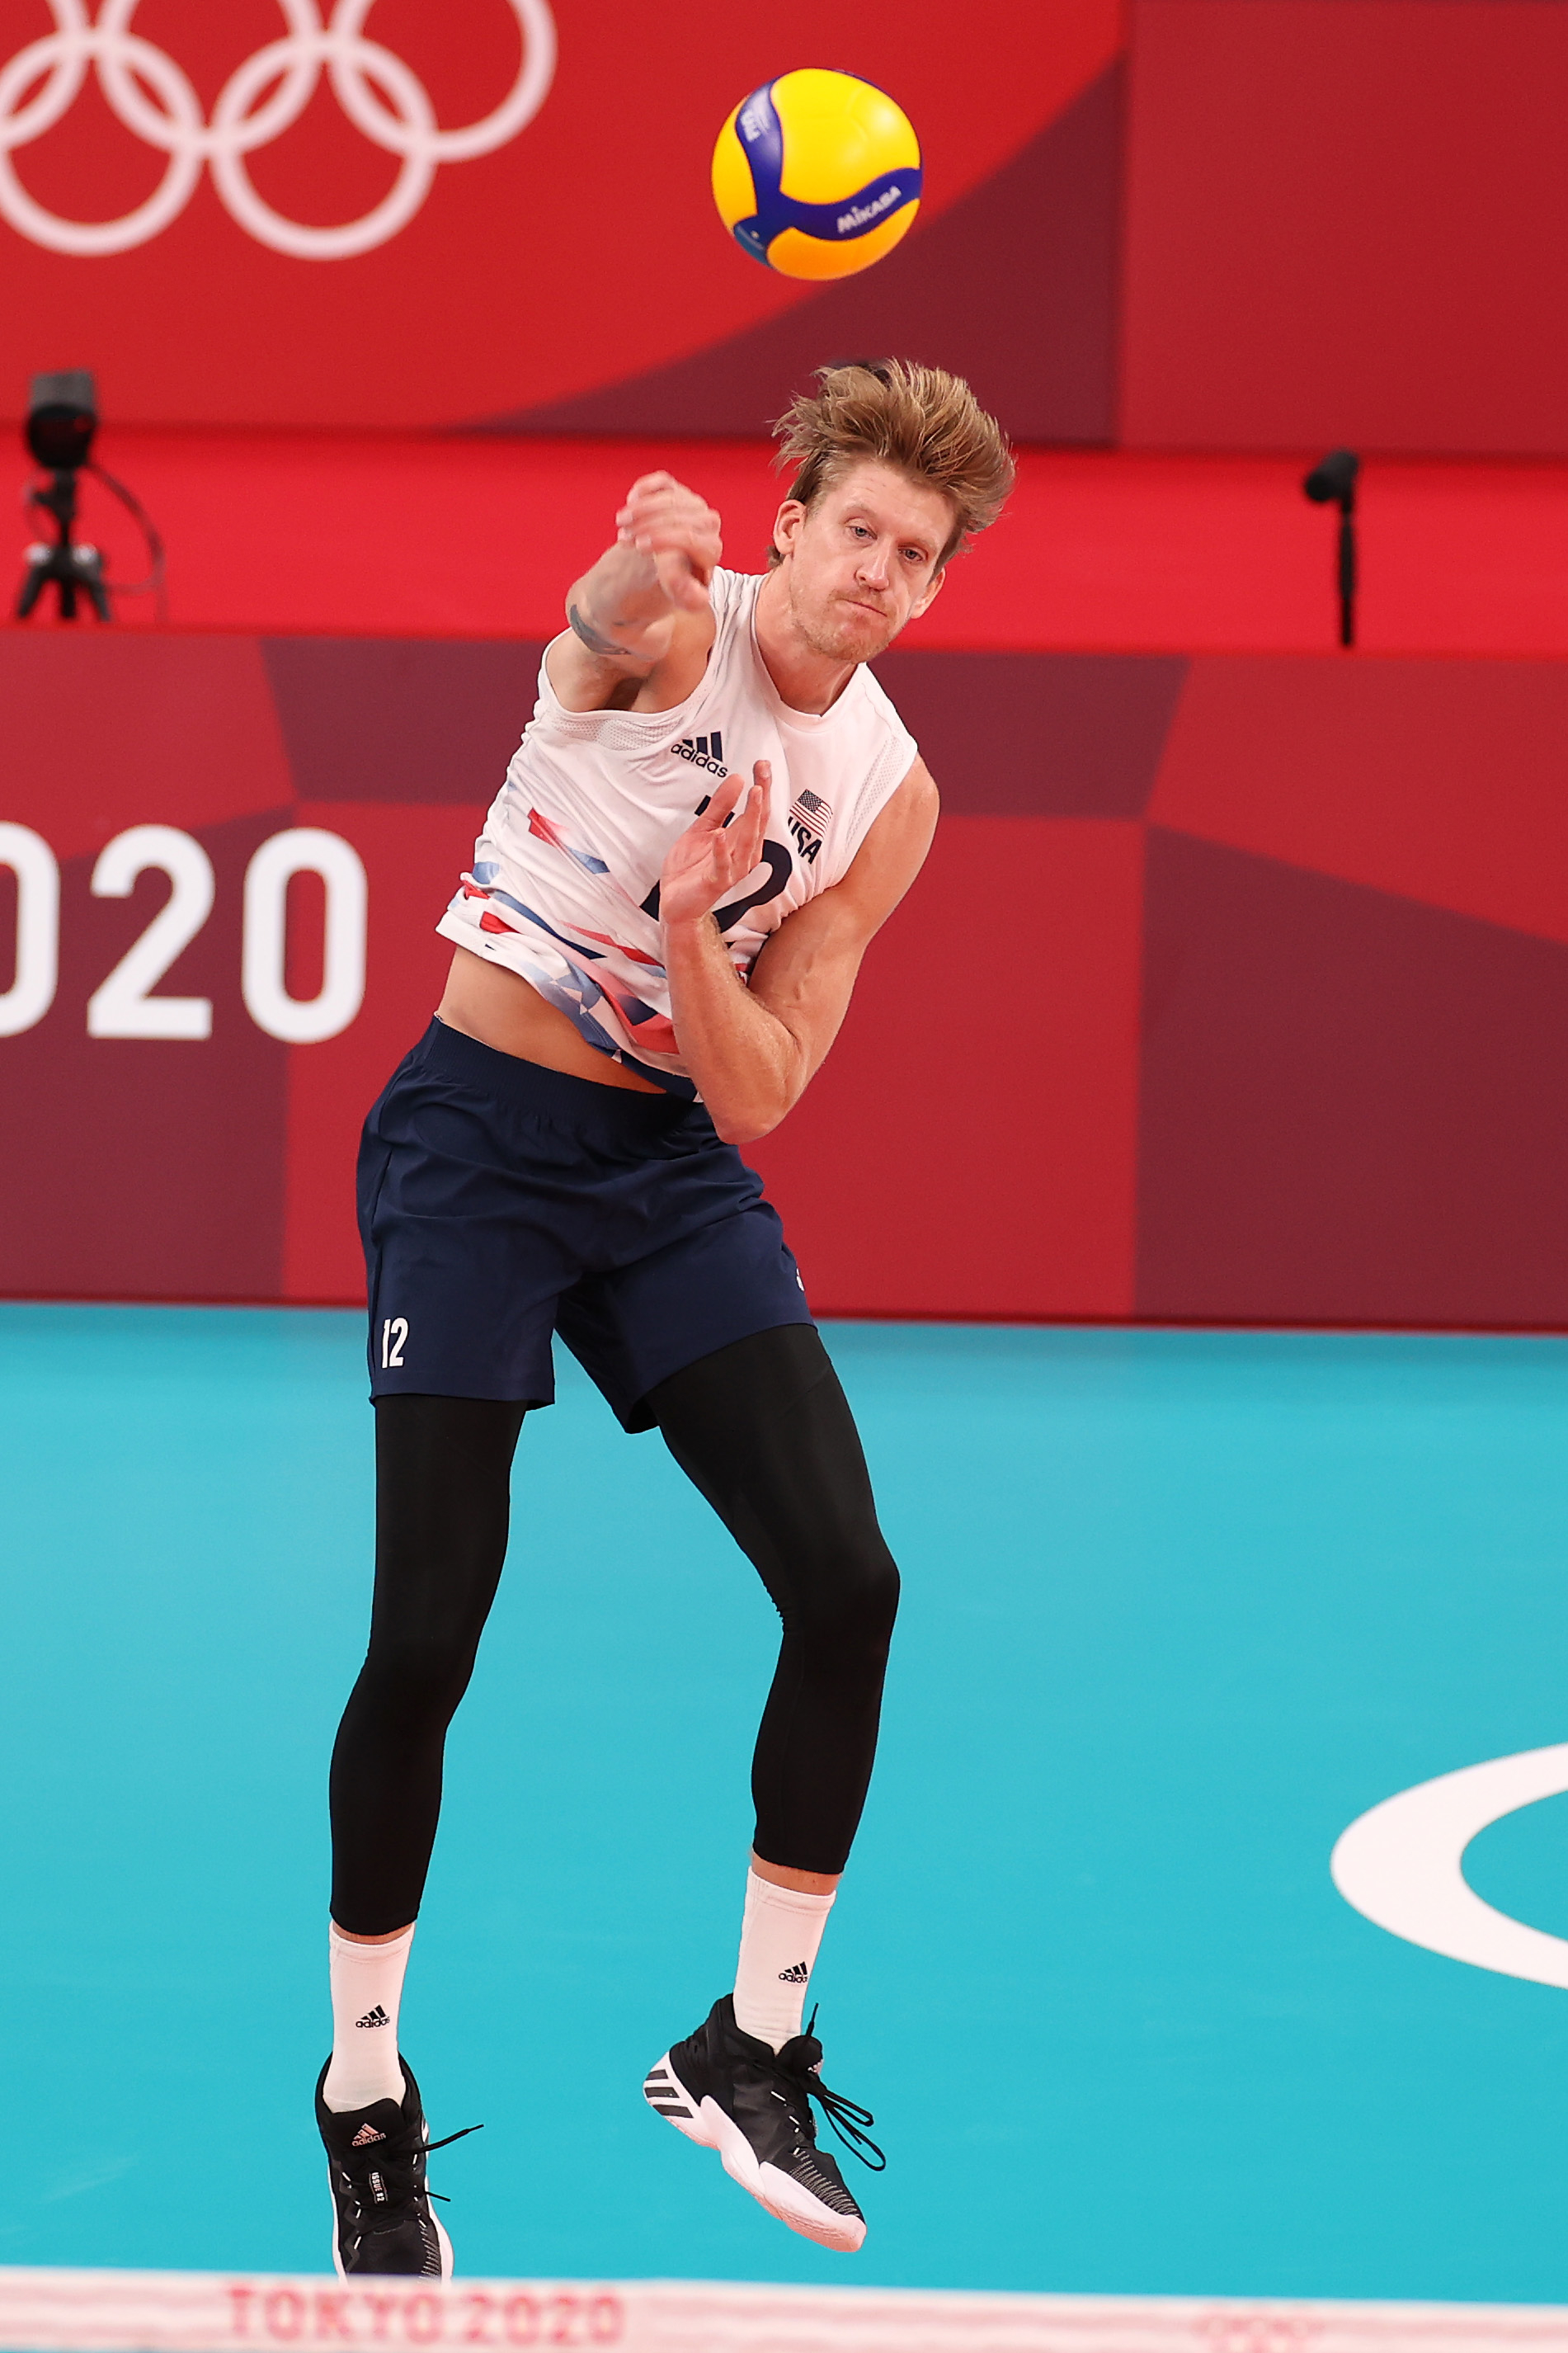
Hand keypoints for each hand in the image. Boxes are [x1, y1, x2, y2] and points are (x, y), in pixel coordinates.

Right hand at [599, 471, 721, 628]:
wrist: (658, 572)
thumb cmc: (669, 585)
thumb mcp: (675, 595)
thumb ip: (685, 594)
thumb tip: (698, 599)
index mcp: (711, 551)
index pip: (693, 539)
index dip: (665, 539)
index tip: (639, 546)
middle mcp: (708, 526)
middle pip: (682, 516)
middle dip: (650, 524)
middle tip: (623, 537)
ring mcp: (693, 506)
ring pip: (672, 497)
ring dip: (643, 507)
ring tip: (621, 522)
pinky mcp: (677, 493)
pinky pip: (664, 482)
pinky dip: (647, 487)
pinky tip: (631, 499)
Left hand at [659, 761, 769, 929]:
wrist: (675, 901)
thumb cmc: (692, 868)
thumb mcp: (702, 829)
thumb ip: (720, 806)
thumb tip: (738, 779)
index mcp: (742, 841)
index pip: (757, 811)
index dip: (761, 787)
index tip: (762, 765)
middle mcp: (743, 855)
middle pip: (757, 822)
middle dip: (762, 796)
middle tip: (763, 772)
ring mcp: (732, 870)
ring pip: (747, 842)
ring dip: (752, 817)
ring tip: (755, 793)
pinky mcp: (716, 883)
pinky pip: (722, 866)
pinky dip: (722, 850)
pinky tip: (721, 833)